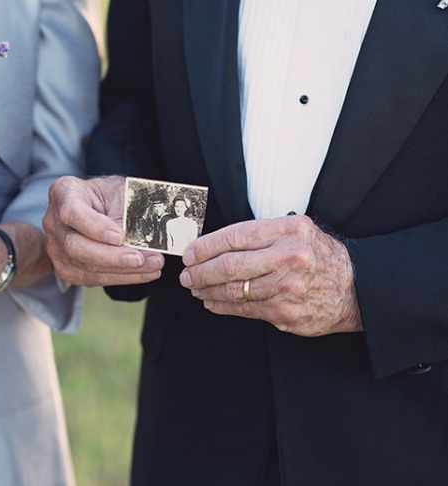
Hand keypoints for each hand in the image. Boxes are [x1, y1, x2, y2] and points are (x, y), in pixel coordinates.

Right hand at [43, 175, 163, 286]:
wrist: (99, 207)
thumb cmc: (109, 196)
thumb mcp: (121, 192)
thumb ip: (128, 212)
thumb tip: (146, 239)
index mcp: (63, 193)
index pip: (73, 212)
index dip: (95, 227)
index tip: (121, 236)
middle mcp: (54, 222)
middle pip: (75, 246)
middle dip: (111, 256)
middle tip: (140, 259)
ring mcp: (57, 248)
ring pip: (85, 266)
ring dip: (122, 270)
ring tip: (153, 266)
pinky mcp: (68, 268)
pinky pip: (93, 278)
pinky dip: (121, 277)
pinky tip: (144, 273)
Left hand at [179, 215, 362, 336]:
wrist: (357, 289)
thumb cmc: (320, 257)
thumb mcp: (298, 231)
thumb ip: (262, 234)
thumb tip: (214, 244)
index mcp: (290, 231)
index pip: (236, 236)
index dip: (206, 246)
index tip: (189, 252)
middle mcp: (290, 258)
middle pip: (230, 265)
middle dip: (200, 271)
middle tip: (186, 274)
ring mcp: (288, 288)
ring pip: (233, 290)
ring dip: (207, 290)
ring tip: (195, 287)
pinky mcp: (285, 312)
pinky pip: (244, 310)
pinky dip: (222, 306)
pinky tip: (212, 302)